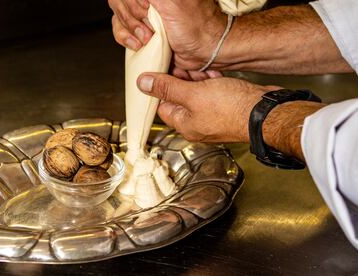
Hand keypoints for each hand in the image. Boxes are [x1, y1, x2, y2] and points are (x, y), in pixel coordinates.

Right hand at [109, 0, 225, 79]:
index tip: (147, 11)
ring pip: (118, 16)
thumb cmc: (196, 27)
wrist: (204, 51)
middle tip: (149, 28)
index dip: (132, 3)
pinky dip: (126, 39)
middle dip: (132, 18)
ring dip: (129, 30)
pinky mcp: (141, 28)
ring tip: (147, 39)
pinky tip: (140, 45)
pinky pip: (121, 30)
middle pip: (118, 1)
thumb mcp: (171, 2)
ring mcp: (143, 12)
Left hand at [137, 73, 279, 142]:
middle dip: (181, 82)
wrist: (265, 112)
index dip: (161, 88)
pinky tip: (216, 76)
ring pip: (197, 95)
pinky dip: (212, 84)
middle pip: (180, 99)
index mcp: (184, 125)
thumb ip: (167, 88)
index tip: (162, 73)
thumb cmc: (232, 109)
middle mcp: (197, 124)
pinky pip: (213, 94)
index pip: (162, 105)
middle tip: (185, 68)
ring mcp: (212, 117)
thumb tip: (143, 84)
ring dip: (198, 81)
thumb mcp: (192, 94)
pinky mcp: (226, 109)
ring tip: (203, 71)